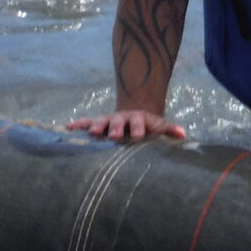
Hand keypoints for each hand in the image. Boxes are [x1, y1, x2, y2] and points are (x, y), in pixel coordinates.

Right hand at [67, 109, 185, 142]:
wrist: (135, 115)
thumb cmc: (148, 127)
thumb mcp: (159, 126)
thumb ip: (169, 130)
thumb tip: (183, 134)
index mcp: (139, 120)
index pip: (140, 123)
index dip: (140, 128)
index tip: (140, 136)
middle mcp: (122, 119)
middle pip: (119, 121)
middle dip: (116, 128)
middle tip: (114, 136)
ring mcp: (109, 121)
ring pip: (101, 122)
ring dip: (97, 126)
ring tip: (91, 133)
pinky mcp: (98, 124)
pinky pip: (86, 123)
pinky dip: (78, 124)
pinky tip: (68, 127)